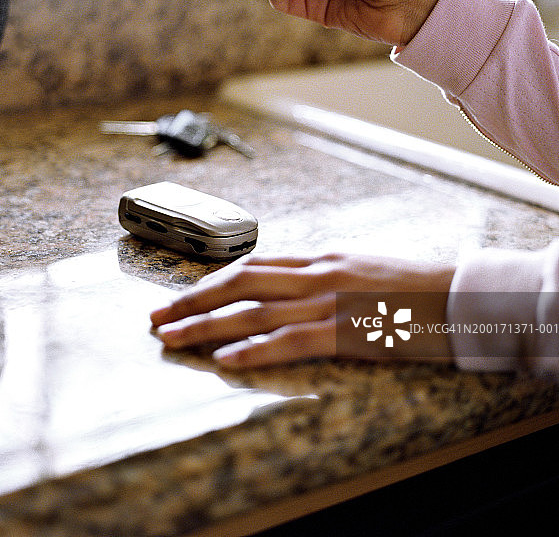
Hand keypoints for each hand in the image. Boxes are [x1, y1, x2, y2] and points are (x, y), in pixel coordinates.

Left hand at [150, 253, 455, 367]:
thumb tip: (290, 286)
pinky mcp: (347, 331)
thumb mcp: (359, 268)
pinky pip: (290, 341)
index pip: (252, 266)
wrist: (461, 293)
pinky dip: (255, 351)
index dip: (211, 281)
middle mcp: (316, 275)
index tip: (183, 295)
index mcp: (319, 259)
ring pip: (254, 311)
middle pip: (240, 283)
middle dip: (193, 300)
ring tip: (173, 339)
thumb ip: (322, 276)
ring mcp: (330, 301)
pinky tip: (226, 361)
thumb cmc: (413, 285)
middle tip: (158, 317)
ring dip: (208, 326)